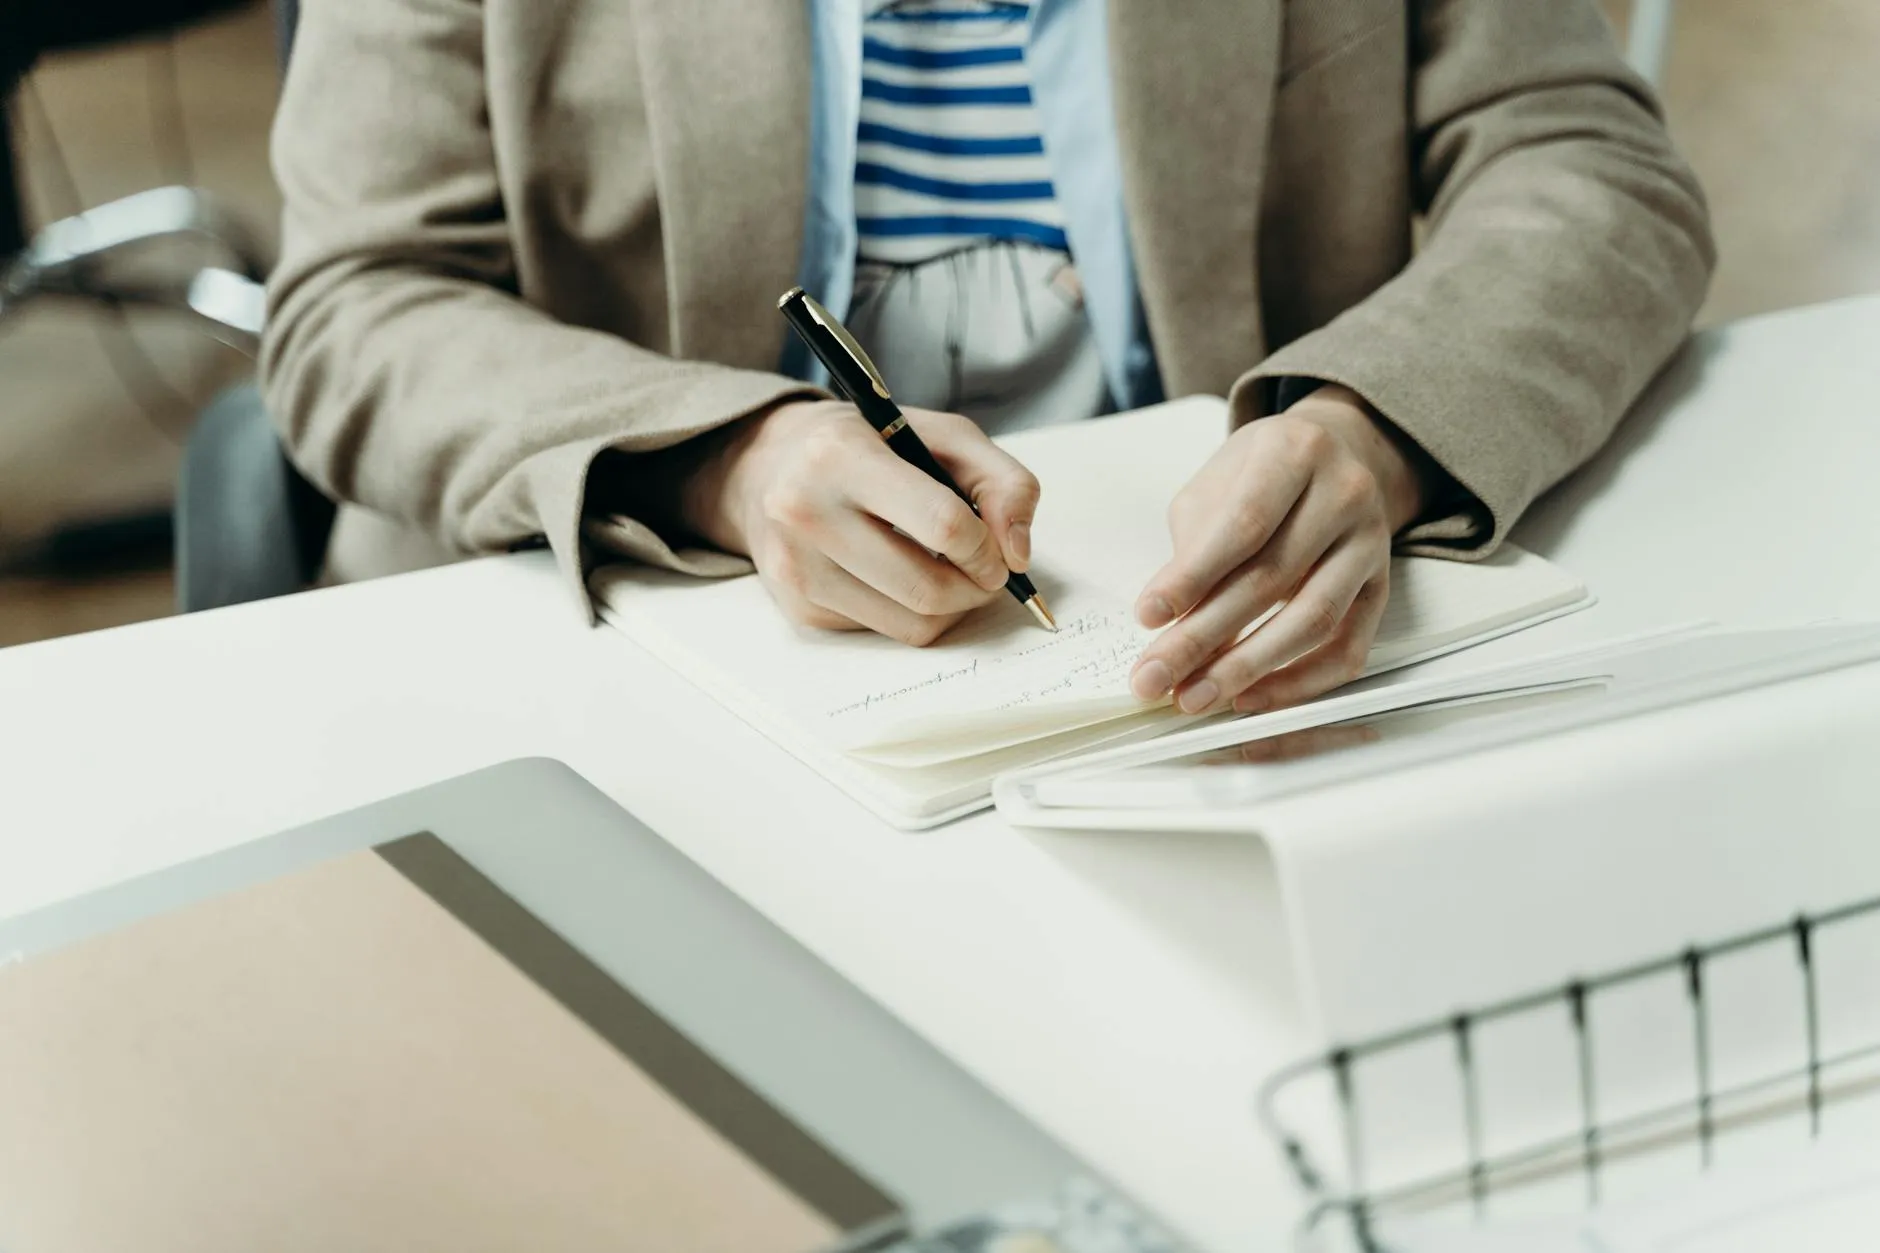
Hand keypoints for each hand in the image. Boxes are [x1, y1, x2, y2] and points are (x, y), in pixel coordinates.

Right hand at [684, 399, 1038, 645]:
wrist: (769, 466)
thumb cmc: (870, 447)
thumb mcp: (943, 436)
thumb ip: (1003, 482)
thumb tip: (1018, 554)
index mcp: (842, 456)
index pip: (943, 524)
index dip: (987, 548)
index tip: (996, 550)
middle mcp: (805, 512)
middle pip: (928, 589)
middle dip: (976, 588)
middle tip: (984, 571)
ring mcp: (796, 567)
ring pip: (912, 625)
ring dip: (950, 608)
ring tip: (950, 573)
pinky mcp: (799, 608)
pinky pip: (885, 634)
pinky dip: (910, 612)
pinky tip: (899, 575)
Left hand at [1128, 386, 1431, 714]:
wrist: (1336, 457)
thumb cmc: (1261, 475)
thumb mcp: (1216, 485)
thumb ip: (1194, 545)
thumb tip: (1169, 624)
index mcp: (1295, 452)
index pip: (1244, 524)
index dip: (1193, 577)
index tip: (1147, 617)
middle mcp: (1344, 494)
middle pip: (1272, 579)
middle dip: (1204, 637)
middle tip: (1156, 677)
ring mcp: (1370, 544)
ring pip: (1313, 620)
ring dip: (1247, 669)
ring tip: (1195, 696)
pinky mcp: (1381, 589)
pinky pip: (1348, 650)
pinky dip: (1297, 683)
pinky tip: (1250, 698)